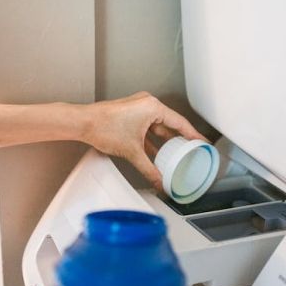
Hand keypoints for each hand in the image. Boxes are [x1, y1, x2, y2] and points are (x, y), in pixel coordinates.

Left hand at [82, 92, 205, 189]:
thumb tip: (159, 181)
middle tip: (191, 151)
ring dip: (165, 141)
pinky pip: (148, 128)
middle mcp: (147, 104)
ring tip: (176, 155)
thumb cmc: (104, 127)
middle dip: (180, 140)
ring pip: (158, 127)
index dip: (193, 135)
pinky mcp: (131, 115)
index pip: (180, 123)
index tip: (202, 142)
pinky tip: (157, 153)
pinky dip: (153, 140)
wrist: (83, 123)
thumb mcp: (132, 152)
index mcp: (153, 107)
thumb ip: (149, 169)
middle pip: (170, 125)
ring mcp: (138, 108)